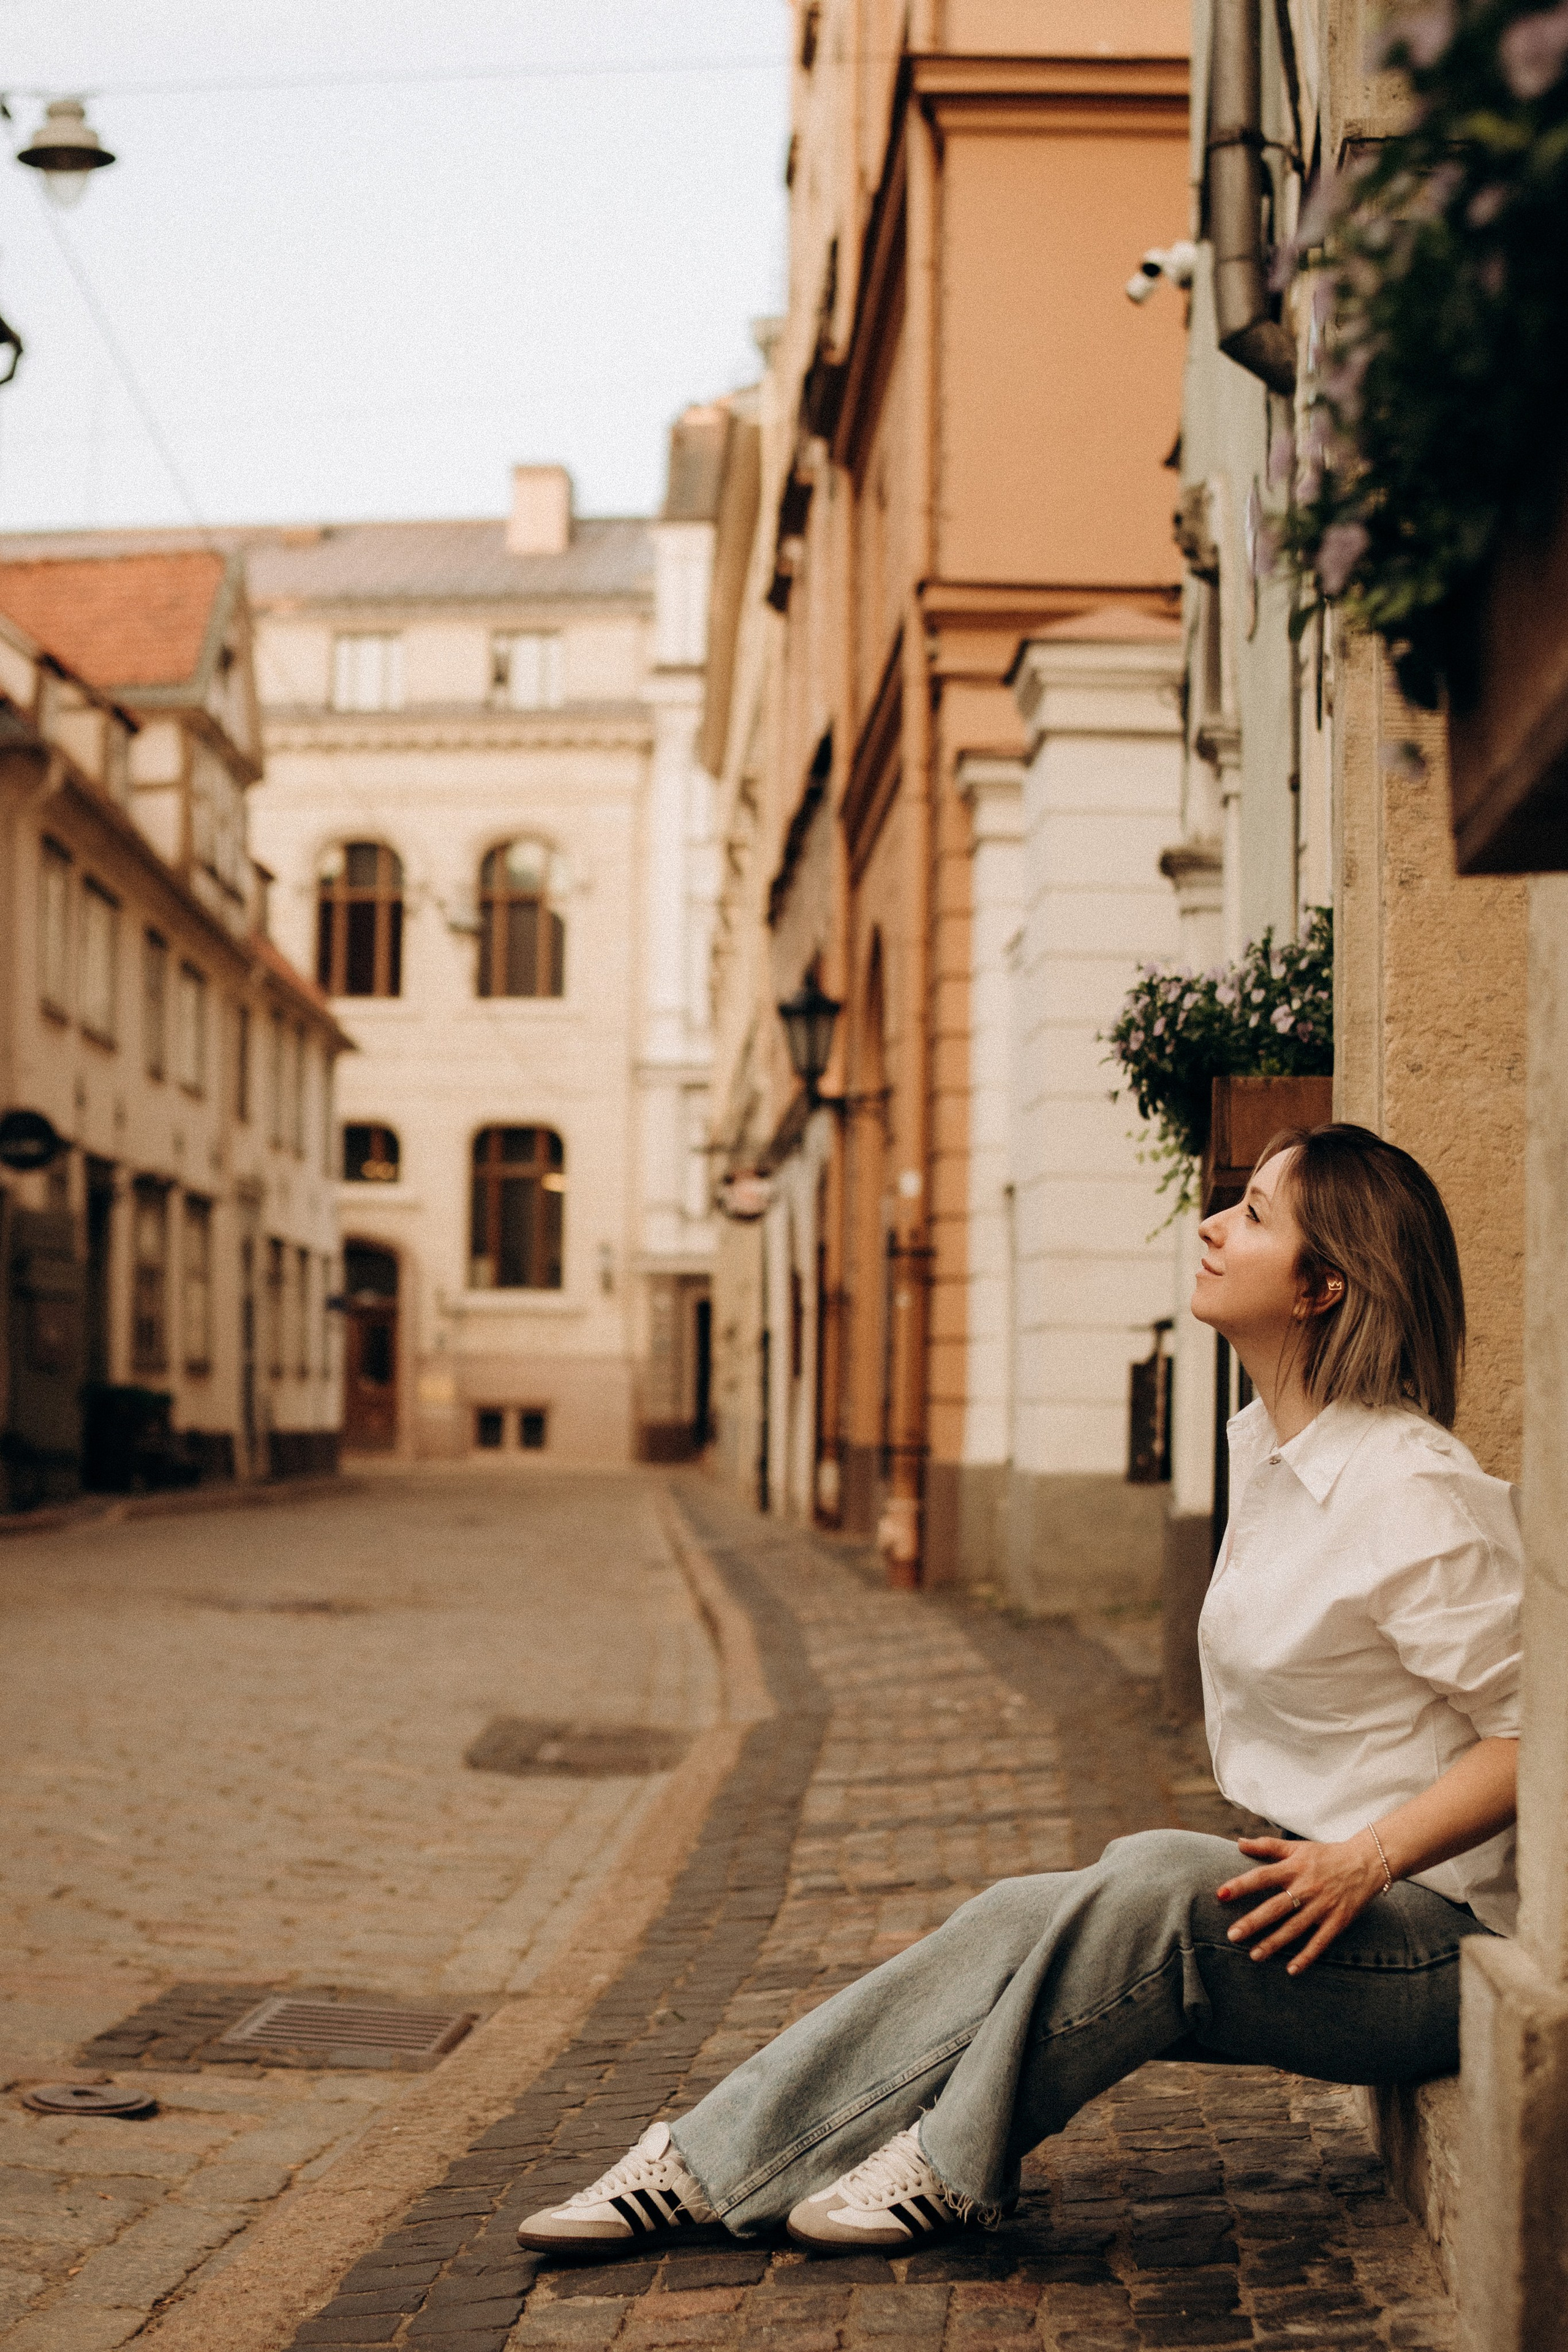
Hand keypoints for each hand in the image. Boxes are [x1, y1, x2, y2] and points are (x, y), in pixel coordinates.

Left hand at [1215, 1834, 1386, 1975]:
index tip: (1220, 1894)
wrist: (1366, 1863)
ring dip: (1274, 1943)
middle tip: (1232, 1935)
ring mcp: (1322, 1906)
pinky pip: (1320, 1942)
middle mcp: (1306, 1887)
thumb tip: (1239, 1843)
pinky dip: (1306, 1956)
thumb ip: (1267, 1846)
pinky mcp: (1337, 1921)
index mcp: (1294, 1868)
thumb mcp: (1297, 1847)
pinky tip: (1291, 1970)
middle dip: (1253, 1922)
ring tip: (1253, 1955)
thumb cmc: (1326, 1855)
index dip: (1241, 1885)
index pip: (1262, 1877)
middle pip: (1276, 1907)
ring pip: (1294, 1928)